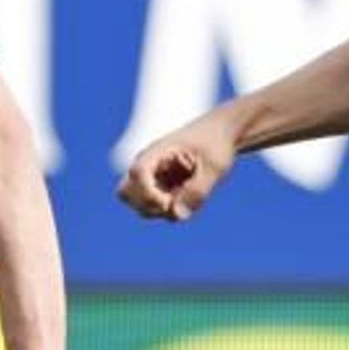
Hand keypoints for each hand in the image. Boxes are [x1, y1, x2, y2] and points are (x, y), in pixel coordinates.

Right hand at [117, 115, 240, 221]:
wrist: (222, 134)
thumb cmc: (217, 143)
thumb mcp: (214, 166)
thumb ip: (197, 191)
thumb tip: (177, 215)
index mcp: (157, 151)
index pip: (137, 173)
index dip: (147, 193)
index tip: (167, 202)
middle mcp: (149, 166)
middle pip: (125, 192)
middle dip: (146, 205)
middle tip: (172, 203)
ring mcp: (154, 178)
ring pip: (139, 204)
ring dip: (159, 211)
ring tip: (186, 200)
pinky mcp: (164, 189)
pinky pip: (158, 209)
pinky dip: (171, 211)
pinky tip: (189, 198)